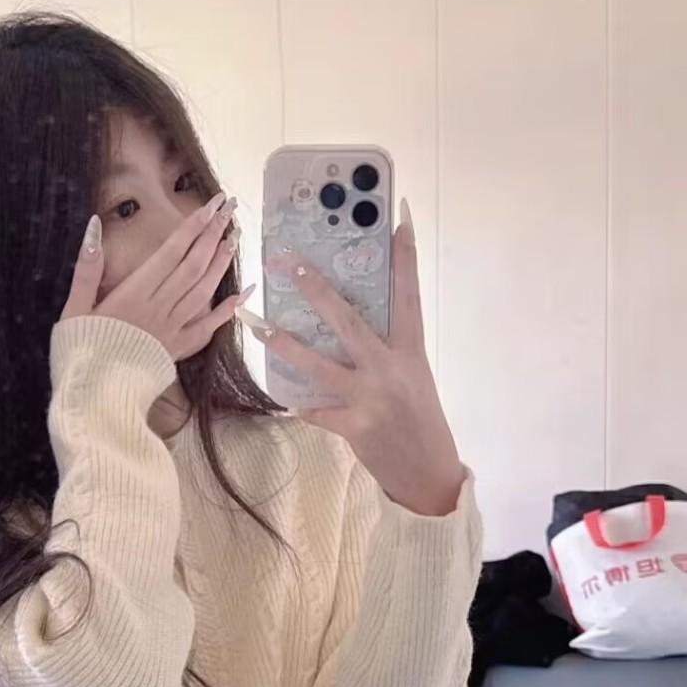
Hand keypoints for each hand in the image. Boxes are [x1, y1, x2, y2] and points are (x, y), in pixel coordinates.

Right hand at [59, 196, 254, 360]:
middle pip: (193, 266)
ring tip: (234, 238)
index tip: (211, 205)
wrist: (94, 398)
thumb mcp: (74, 308)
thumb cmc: (80, 352)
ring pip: (203, 291)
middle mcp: (159, 308)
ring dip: (221, 263)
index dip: (192, 227)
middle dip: (212, 235)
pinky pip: (208, 328)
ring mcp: (172, 330)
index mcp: (134, 294)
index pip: (171, 252)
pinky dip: (228, 310)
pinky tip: (244, 293)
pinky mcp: (178, 350)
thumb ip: (86, 269)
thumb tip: (94, 227)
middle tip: (230, 210)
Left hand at [257, 200, 465, 517]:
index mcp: (410, 350)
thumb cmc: (420, 418)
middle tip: (290, 262)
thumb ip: (386, 348)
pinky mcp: (355, 426)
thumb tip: (347, 321)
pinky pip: (316, 410)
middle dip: (317, 289)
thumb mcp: (413, 375)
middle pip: (348, 320)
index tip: (396, 214)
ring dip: (284, 343)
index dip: (404, 254)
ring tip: (257, 324)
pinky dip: (300, 405)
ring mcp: (370, 396)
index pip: (408, 292)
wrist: (429, 472)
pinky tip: (284, 398)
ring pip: (318, 364)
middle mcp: (390, 368)